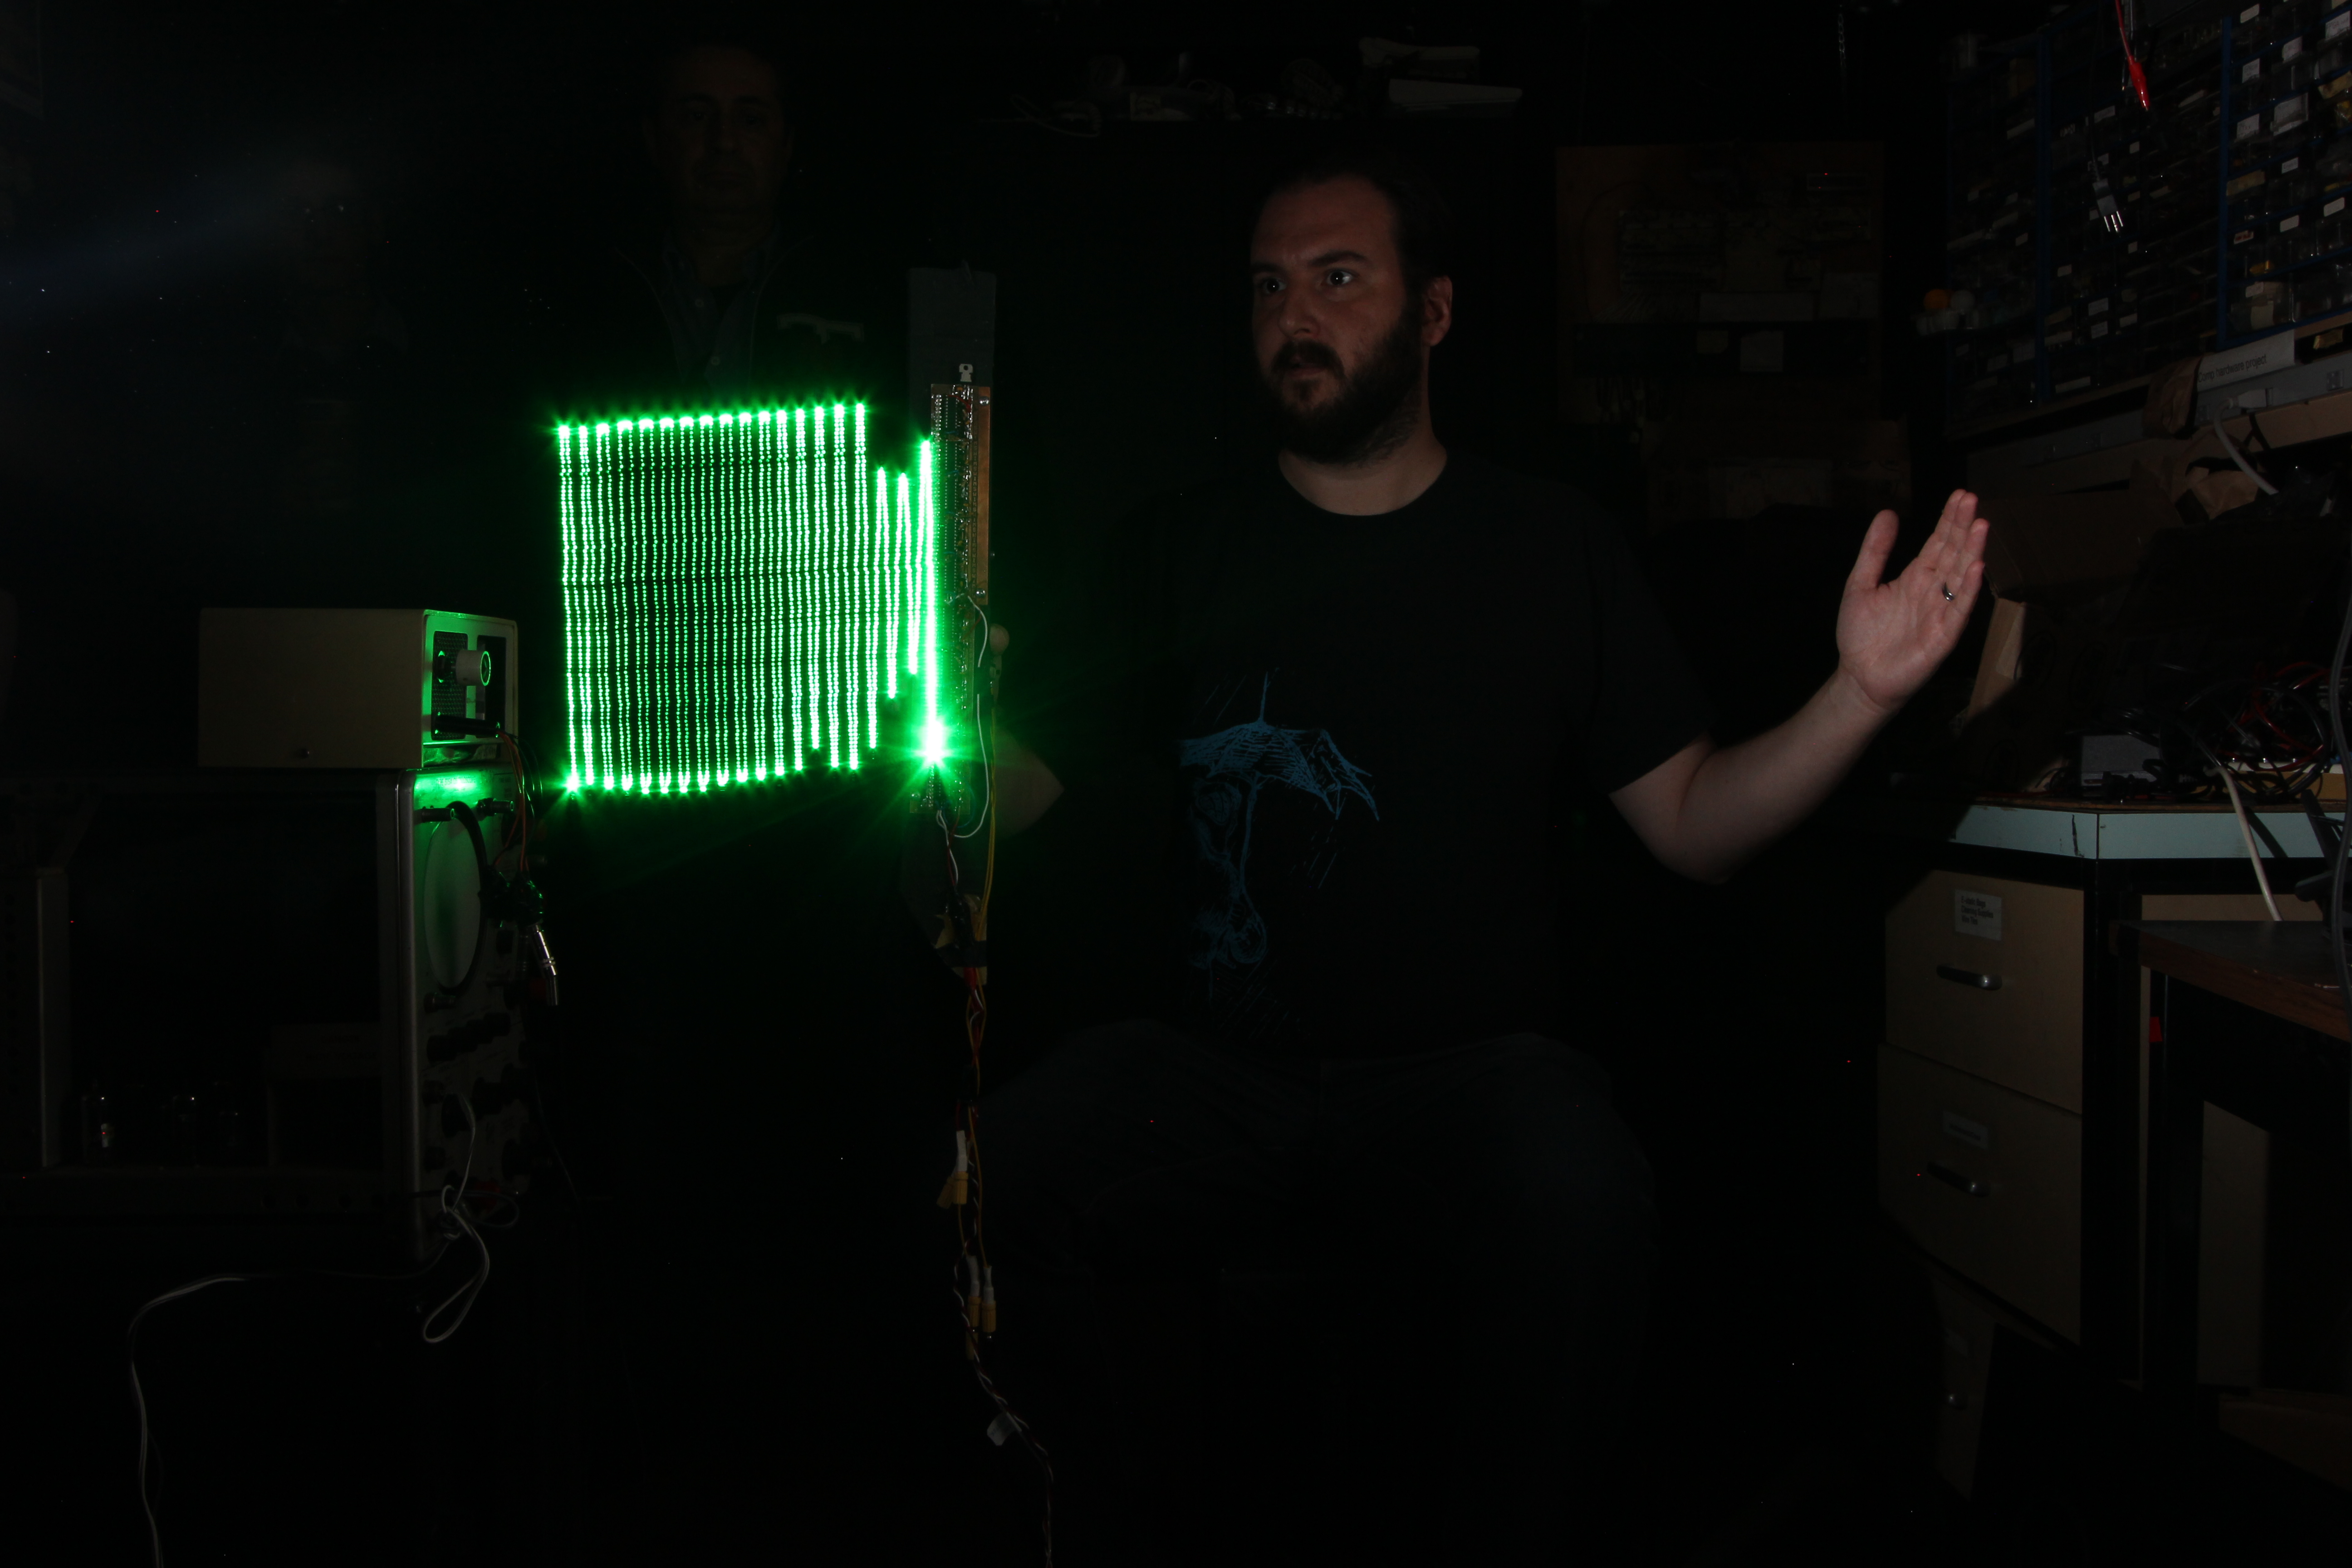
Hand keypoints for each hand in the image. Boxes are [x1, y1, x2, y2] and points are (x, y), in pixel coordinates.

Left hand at [1834, 489, 1989, 718]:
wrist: (1859, 677)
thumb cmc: (1861, 634)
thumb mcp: (1860, 584)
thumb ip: (1875, 551)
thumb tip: (1888, 513)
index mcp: (1916, 577)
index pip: (1939, 542)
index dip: (1949, 520)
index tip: (1960, 495)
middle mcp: (1933, 591)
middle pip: (1953, 553)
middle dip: (1963, 527)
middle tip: (1972, 499)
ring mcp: (1941, 612)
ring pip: (1961, 577)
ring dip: (1972, 551)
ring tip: (1981, 525)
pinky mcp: (1943, 636)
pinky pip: (1959, 610)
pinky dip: (1967, 590)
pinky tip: (1976, 567)